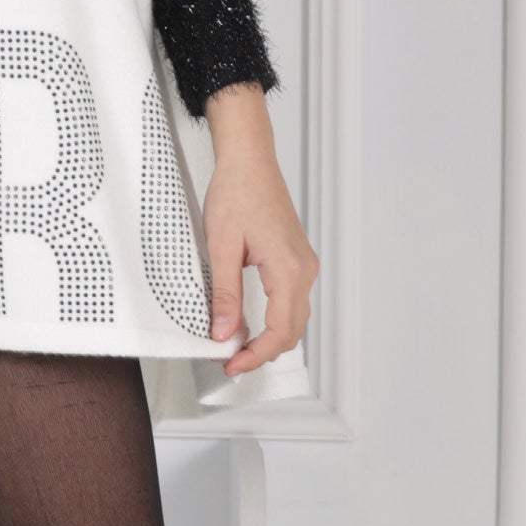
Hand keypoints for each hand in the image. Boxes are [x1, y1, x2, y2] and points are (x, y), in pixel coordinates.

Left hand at [201, 84, 318, 375]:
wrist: (249, 161)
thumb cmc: (237, 192)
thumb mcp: (221, 247)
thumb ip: (225, 294)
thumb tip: (224, 332)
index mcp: (288, 269)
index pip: (279, 331)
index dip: (255, 356)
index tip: (231, 364)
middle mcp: (304, 269)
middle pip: (292, 331)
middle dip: (263, 353)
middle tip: (230, 361)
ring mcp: (304, 265)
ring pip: (294, 318)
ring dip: (269, 338)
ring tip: (236, 345)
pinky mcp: (297, 260)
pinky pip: (291, 301)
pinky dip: (274, 320)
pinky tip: (250, 322)